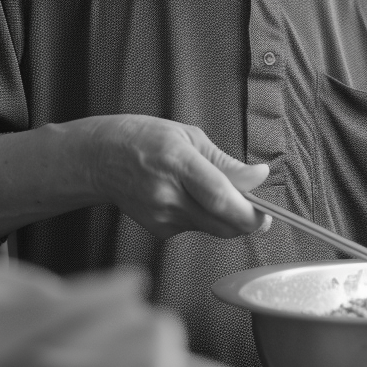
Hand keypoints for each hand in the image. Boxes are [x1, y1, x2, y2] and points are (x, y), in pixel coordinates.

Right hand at [78, 114, 270, 238]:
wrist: (98, 160)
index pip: (220, 198)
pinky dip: (203, 217)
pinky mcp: (159, 231)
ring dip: (225, 216)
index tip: (268, 211)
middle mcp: (168, 194)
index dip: (250, 211)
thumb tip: (259, 177)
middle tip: (257, 208)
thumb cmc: (144, 139)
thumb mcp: (188, 136)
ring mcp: (161, 217)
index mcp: (178, 162)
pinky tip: (185, 196)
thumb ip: (226, 162)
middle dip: (248, 221)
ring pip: (213, 228)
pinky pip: (196, 228)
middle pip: (223, 224)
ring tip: (210, 189)